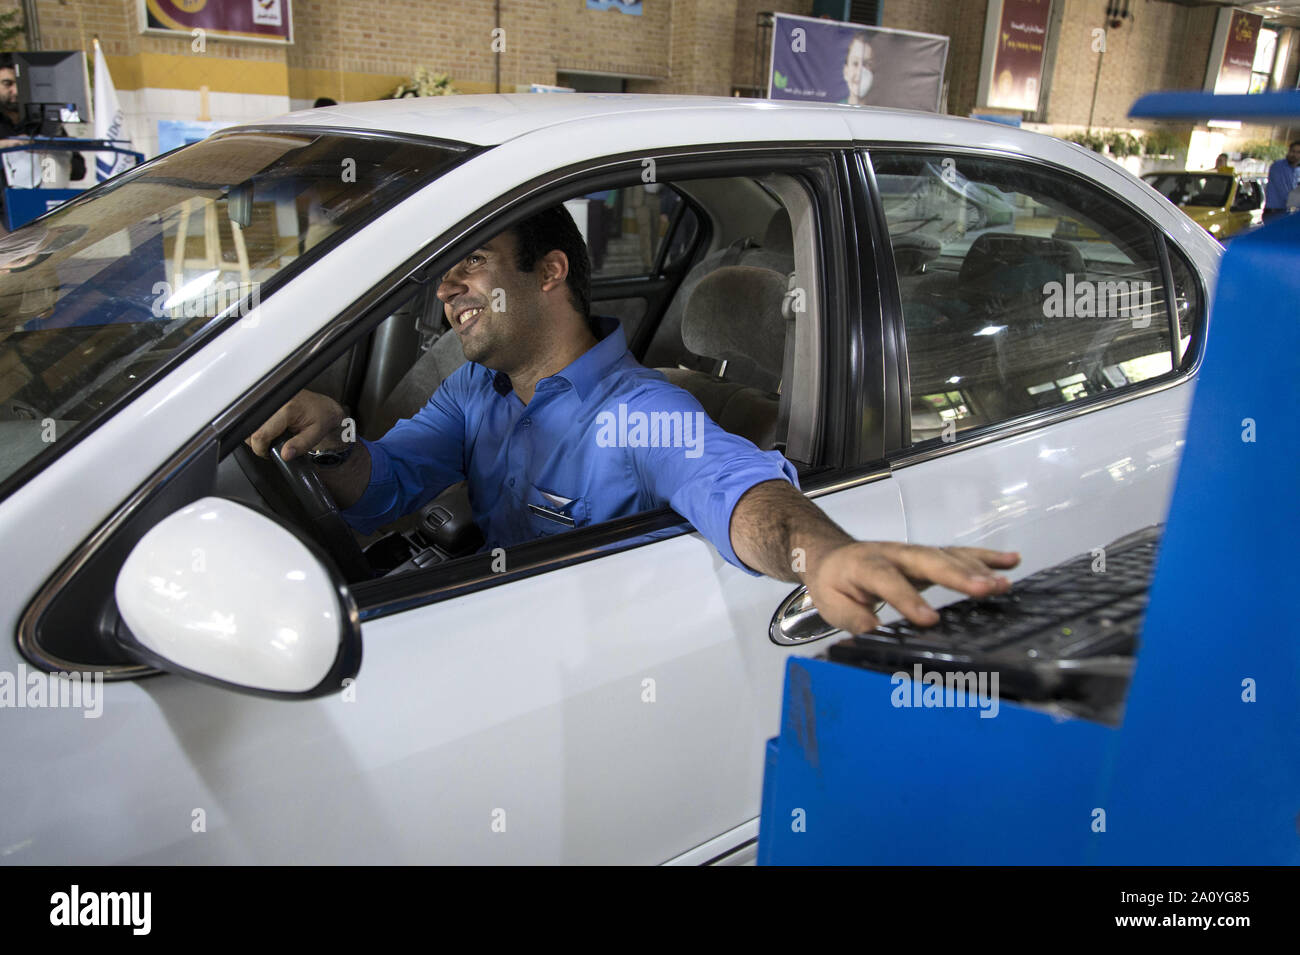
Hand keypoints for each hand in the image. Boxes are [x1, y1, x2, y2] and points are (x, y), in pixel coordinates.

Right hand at [245, 389, 346, 460]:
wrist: (323, 405)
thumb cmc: (322, 417)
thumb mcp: (316, 434)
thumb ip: (300, 445)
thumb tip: (284, 455)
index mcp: (287, 409)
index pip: (260, 434)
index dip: (262, 449)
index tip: (269, 454)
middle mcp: (275, 402)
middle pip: (251, 431)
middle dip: (259, 444)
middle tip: (273, 447)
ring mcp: (269, 400)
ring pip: (249, 425)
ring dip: (258, 436)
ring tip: (274, 438)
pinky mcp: (266, 401)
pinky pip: (254, 419)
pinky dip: (259, 429)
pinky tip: (271, 430)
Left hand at [803, 541, 1020, 633]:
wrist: (832, 554)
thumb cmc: (834, 581)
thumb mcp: (833, 605)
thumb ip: (855, 619)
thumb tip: (876, 636)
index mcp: (865, 565)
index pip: (889, 581)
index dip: (909, 599)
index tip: (929, 619)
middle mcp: (895, 554)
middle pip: (929, 561)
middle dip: (958, 576)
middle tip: (985, 589)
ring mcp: (915, 553)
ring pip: (949, 557)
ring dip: (978, 569)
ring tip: (1003, 583)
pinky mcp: (929, 556)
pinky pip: (960, 554)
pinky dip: (986, 557)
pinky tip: (1011, 561)